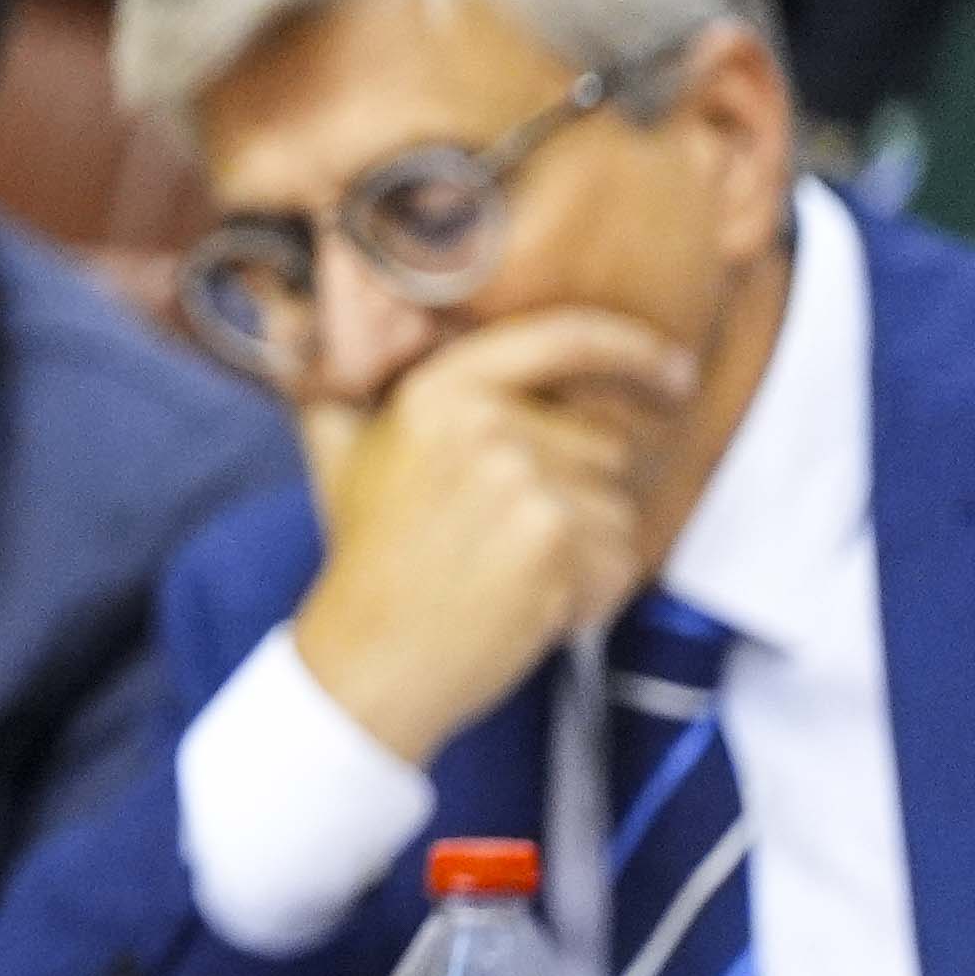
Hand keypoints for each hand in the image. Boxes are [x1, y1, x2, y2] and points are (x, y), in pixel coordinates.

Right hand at [288, 311, 695, 766]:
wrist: (371, 657)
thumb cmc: (366, 557)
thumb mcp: (342, 450)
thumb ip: (348, 382)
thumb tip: (302, 318)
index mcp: (441, 391)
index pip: (563, 340)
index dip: (631, 349)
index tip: (672, 369)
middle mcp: (487, 425)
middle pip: (603, 439)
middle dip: (579, 493)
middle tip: (512, 539)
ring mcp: (526, 483)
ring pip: (616, 504)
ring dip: (587, 549)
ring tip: (515, 574)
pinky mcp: (556, 544)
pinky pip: (620, 557)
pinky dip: (593, 591)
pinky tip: (534, 605)